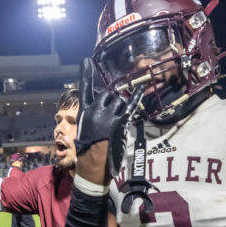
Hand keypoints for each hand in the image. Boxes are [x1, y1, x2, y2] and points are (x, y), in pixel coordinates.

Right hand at [76, 59, 144, 181]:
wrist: (94, 165)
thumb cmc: (89, 150)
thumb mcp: (84, 129)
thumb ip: (92, 115)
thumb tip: (107, 105)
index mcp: (83, 111)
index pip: (84, 88)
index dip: (85, 74)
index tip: (86, 60)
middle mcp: (95, 109)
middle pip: (108, 95)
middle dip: (112, 103)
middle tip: (110, 119)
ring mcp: (107, 115)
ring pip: (119, 101)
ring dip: (121, 110)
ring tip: (115, 125)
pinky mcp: (119, 121)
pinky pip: (130, 105)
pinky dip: (136, 96)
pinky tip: (142, 87)